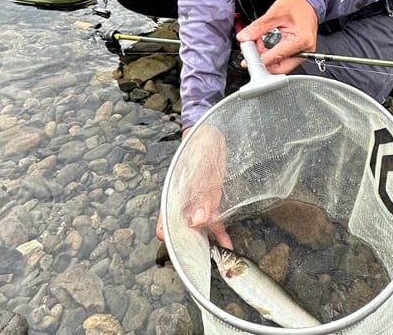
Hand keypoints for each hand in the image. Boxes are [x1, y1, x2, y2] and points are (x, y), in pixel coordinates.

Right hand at [156, 126, 231, 248]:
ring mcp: (198, 202)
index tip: (170, 244)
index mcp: (174, 191)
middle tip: (194, 260)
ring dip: (205, 242)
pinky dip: (220, 233)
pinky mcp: (212, 201)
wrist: (209, 133)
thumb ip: (199, 193)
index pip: (165, 217)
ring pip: (198, 227)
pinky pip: (215, 221)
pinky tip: (227, 244)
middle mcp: (183, 200)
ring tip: (213, 259)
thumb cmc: (198, 146)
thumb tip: (198, 221)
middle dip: (188, 244)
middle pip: (181, 226)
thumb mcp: (199, 166)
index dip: (167, 231)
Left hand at [236, 0, 317, 74]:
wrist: (308, 0)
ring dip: (267, 58)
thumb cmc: (297, 4)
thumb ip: (258, 27)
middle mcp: (305, 50)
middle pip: (279, 68)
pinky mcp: (299, 52)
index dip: (258, 58)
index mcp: (301, 40)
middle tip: (252, 50)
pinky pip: (283, 60)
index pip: (276, 58)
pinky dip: (272, 54)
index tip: (247, 54)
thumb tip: (244, 37)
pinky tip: (266, 45)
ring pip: (281, 65)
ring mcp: (303, 53)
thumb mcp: (274, 13)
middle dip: (263, 61)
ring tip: (260, 43)